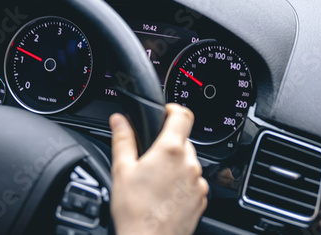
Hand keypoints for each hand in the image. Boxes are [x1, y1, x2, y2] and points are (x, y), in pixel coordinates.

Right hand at [109, 104, 207, 234]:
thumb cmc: (135, 211)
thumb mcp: (121, 170)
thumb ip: (123, 139)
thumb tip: (119, 120)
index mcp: (170, 150)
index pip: (183, 115)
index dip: (173, 109)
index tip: (166, 112)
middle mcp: (189, 163)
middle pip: (183, 141)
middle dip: (168, 145)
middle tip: (149, 160)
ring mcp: (198, 182)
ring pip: (189, 162)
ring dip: (176, 165)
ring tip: (155, 182)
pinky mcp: (201, 198)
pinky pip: (193, 182)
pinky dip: (182, 183)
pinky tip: (165, 195)